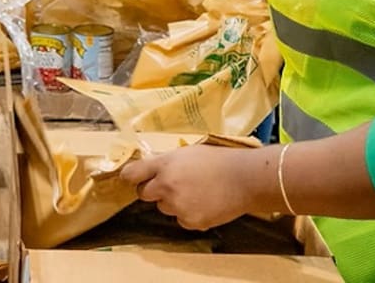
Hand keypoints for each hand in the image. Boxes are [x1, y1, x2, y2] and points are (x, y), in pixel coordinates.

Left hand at [121, 145, 254, 230]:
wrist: (244, 179)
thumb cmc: (218, 160)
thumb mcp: (188, 152)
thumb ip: (167, 160)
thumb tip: (149, 166)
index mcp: (165, 165)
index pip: (132, 174)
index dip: (130, 176)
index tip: (131, 177)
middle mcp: (167, 186)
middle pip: (143, 194)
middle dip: (153, 190)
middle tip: (170, 184)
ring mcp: (178, 206)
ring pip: (164, 208)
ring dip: (173, 202)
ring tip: (195, 192)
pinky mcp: (190, 222)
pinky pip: (181, 219)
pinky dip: (189, 214)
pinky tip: (204, 203)